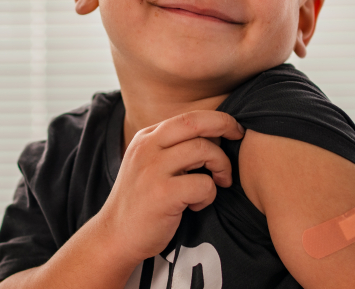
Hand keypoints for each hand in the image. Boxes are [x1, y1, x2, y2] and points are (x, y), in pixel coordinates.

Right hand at [95, 110, 243, 263]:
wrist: (115, 237)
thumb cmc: (140, 203)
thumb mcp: (149, 165)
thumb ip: (172, 149)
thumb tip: (214, 136)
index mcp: (145, 138)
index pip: (187, 117)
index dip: (216, 119)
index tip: (232, 129)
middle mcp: (147, 148)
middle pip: (196, 123)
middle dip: (226, 125)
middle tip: (239, 137)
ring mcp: (153, 169)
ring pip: (204, 150)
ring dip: (221, 166)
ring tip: (217, 183)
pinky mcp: (163, 194)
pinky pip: (204, 184)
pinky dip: (209, 195)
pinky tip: (195, 206)